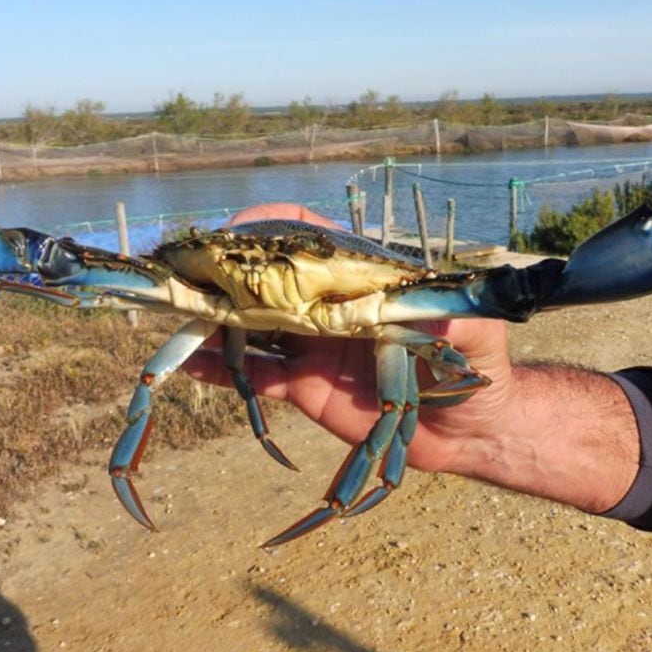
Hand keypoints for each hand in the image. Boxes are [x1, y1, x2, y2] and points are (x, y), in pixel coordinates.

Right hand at [184, 203, 638, 512]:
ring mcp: (312, 343)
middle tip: (181, 270)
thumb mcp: (472, 328)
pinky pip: (256, 375)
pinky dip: (220, 369)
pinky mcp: (304, 385)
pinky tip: (188, 365)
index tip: (236, 231)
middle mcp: (328, 305)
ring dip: (211, 317)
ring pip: (249, 323)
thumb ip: (448, 312)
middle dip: (222, 270)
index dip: (270, 228)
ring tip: (172, 314)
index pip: (308, 238)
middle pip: (265, 278)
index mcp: (360, 278)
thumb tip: (428, 297)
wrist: (472, 424)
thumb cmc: (479, 362)